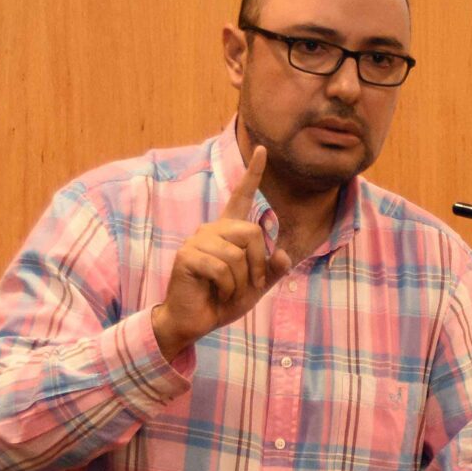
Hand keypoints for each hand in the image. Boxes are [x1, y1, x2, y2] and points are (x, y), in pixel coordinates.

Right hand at [152, 145, 293, 356]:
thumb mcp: (255, 287)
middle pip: (252, 232)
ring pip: (237, 255)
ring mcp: (197, 241)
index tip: (261, 149)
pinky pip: (221, 268)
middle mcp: (212, 230)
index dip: (253, 174)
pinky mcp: (187, 256)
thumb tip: (284, 255)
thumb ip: (271, 271)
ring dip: (241, 282)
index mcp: (228, 232)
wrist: (195, 321)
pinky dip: (227, 287)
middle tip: (251, 285)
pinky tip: (217, 293)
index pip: (242, 196)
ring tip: (229, 292)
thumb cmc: (223, 300)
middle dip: (258, 264)